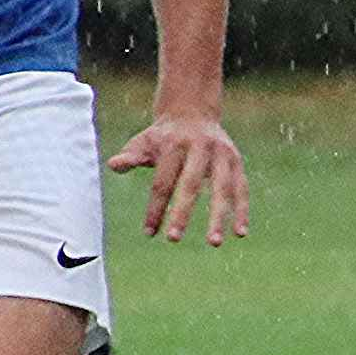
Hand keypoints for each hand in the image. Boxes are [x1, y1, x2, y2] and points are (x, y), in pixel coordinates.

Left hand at [107, 111, 250, 244]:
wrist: (193, 111)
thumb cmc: (163, 136)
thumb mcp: (144, 142)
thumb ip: (131, 156)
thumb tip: (113, 165)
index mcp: (174, 144)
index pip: (163, 181)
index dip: (155, 208)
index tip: (149, 233)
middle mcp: (200, 147)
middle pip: (191, 184)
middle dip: (182, 213)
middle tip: (173, 240)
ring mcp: (221, 153)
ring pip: (222, 188)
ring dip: (220, 216)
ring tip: (215, 243)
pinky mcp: (236, 161)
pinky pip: (241, 188)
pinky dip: (242, 210)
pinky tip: (240, 233)